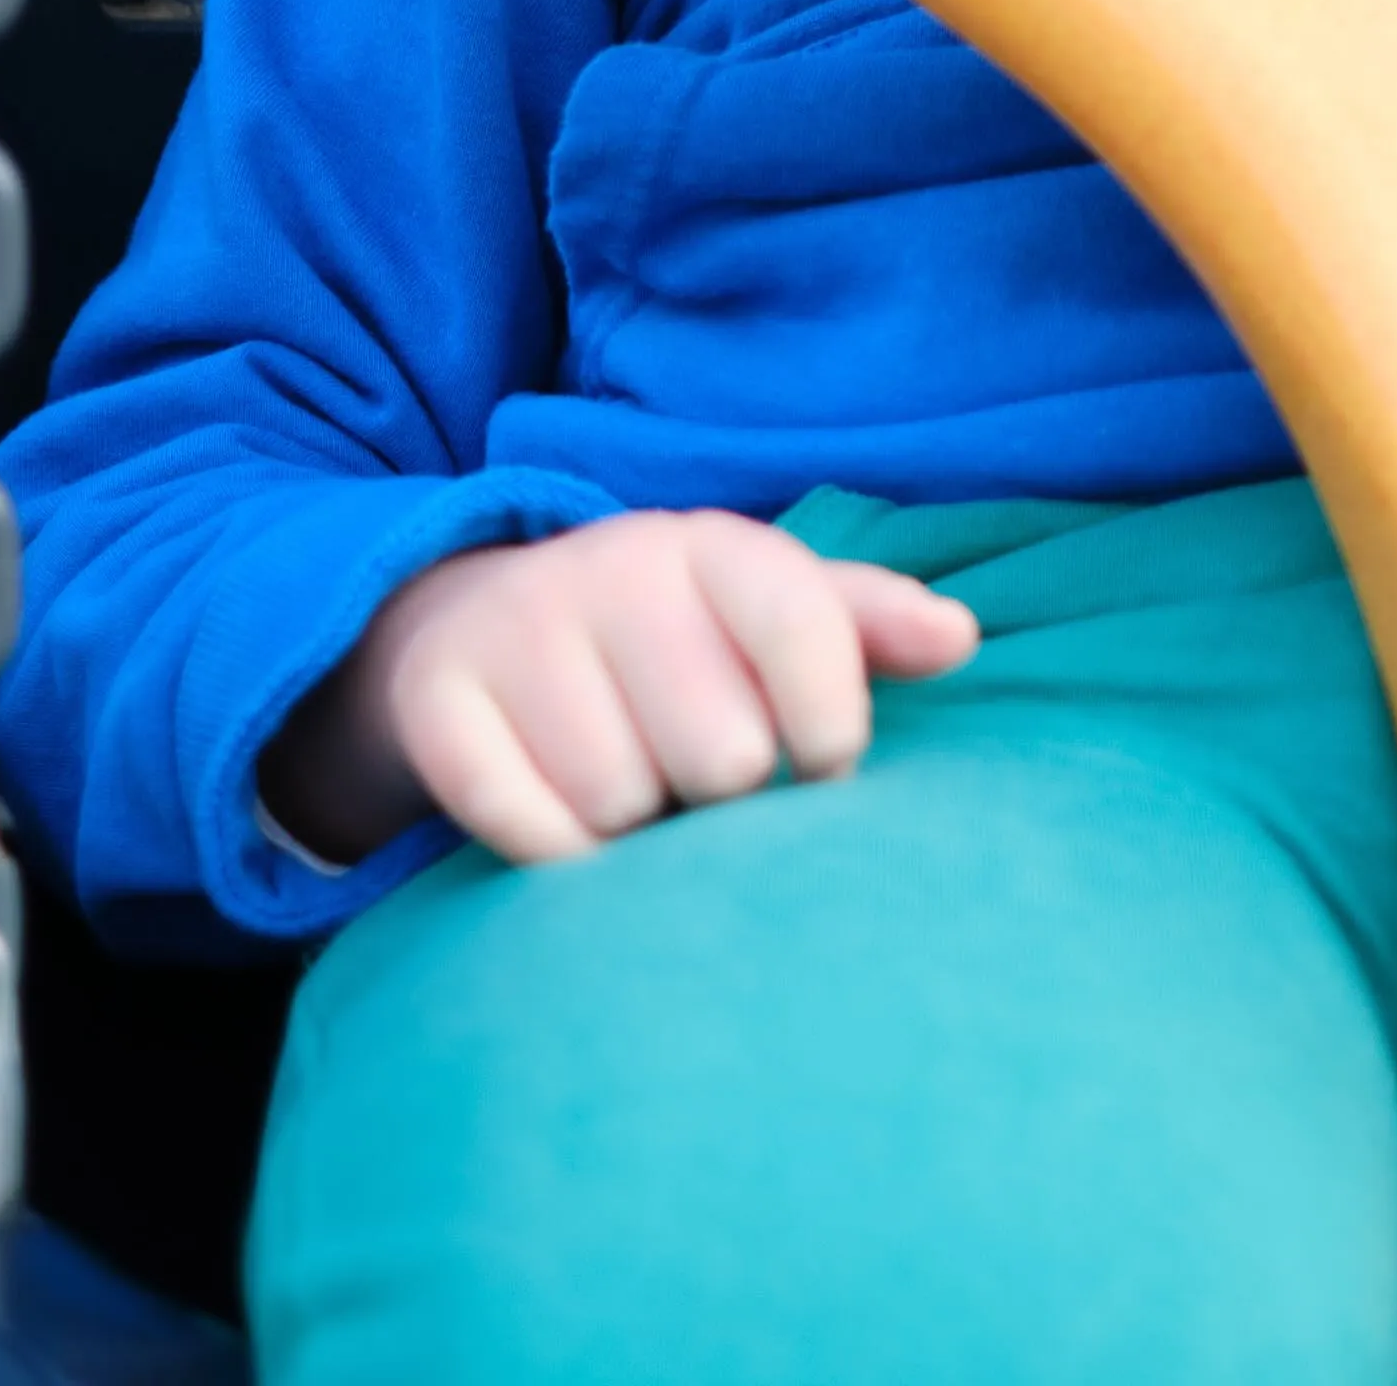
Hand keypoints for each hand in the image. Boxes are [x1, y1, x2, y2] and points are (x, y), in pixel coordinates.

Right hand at [264, 510, 976, 868]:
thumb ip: (867, 625)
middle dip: (720, 794)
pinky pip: (523, 825)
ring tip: (632, 787)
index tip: (824, 771)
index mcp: (714, 544)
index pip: (804, 631)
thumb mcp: (772, 612)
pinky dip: (555, 850)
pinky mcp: (437, 701)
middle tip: (699, 777)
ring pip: (620, 803)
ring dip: (635, 827)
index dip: (829, 730)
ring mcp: (517, 628)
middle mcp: (613, 566)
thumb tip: (959, 639)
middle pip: (720, 754)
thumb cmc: (678, 639)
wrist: (488, 627)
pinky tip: (564, 815)